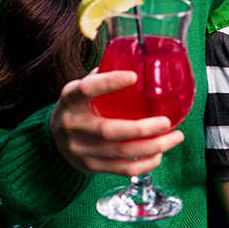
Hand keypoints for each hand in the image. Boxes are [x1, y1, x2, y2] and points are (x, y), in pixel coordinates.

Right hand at [49, 70, 184, 175]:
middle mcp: (73, 125)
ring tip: (176, 137)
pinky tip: (160, 153)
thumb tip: (141, 59)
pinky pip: (122, 169)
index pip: (86, 89)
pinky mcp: (90, 166)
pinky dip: (145, 163)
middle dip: (142, 128)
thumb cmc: (79, 107)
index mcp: (71, 99)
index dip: (108, 83)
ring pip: (121, 152)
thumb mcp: (82, 88)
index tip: (133, 76)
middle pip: (108, 130)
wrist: (53, 139)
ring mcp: (80, 149)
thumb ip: (105, 75)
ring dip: (153, 147)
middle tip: (167, 122)